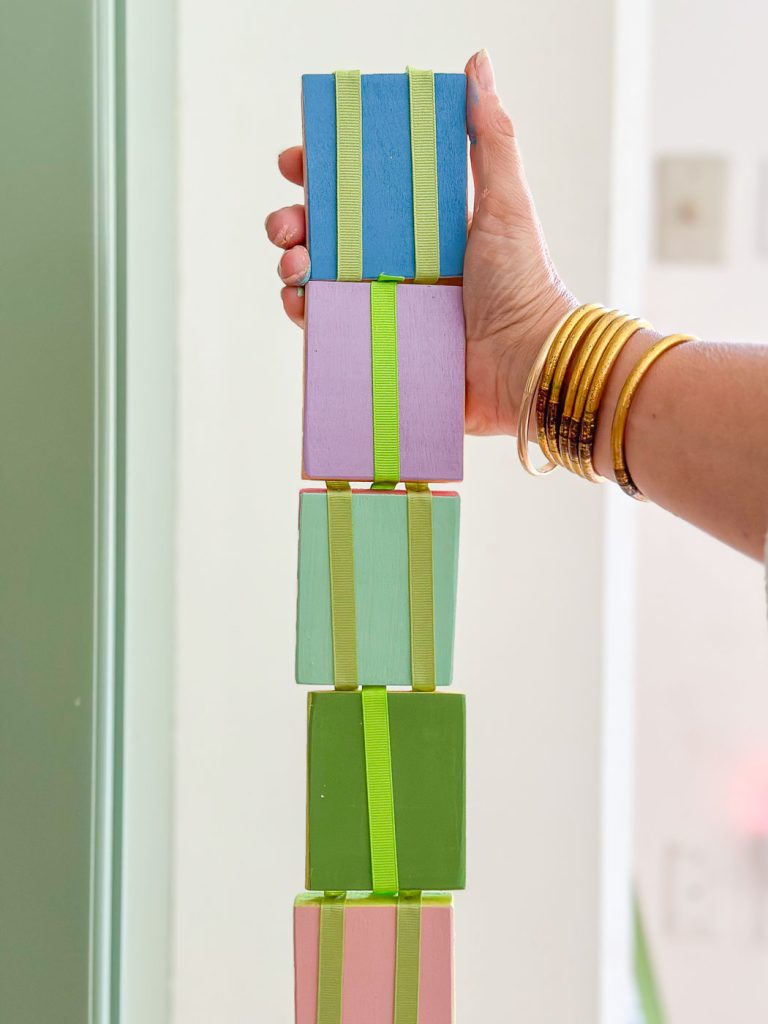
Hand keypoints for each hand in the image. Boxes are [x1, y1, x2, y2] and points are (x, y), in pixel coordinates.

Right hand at [264, 49, 574, 435]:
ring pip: (317, 278)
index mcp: (419, 225)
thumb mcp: (507, 202)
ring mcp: (383, 306)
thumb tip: (477, 64)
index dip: (323, 174)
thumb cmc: (525, 283)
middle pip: (326, 233)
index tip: (297, 162)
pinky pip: (326, 326)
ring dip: (292, 264)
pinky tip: (300, 303)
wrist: (526, 362)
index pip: (359, 190)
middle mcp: (396, 263)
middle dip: (293, 220)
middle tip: (287, 224)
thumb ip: (491, 137)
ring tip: (295, 265)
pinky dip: (303, 312)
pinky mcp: (378, 348)